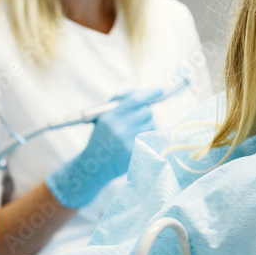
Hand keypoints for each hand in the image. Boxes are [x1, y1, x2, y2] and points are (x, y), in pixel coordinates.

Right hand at [45, 88, 161, 208]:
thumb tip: (145, 94)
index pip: (135, 100)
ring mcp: (129, 141)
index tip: (160, 89)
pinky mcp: (137, 152)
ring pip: (152, 123)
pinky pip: (151, 136)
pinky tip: (138, 139)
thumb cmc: (102, 137)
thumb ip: (121, 103)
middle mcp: (120, 128)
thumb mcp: (104, 118)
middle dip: (145, 112)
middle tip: (138, 117)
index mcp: (110, 117)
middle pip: (147, 111)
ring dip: (147, 124)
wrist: (95, 165)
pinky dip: (148, 134)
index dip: (150, 93)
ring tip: (134, 131)